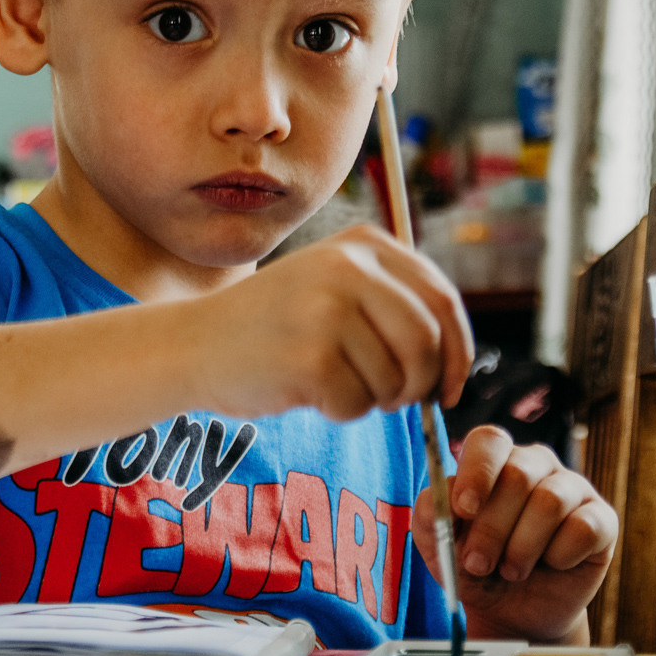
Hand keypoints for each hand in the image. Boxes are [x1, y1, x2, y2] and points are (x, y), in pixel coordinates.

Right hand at [184, 224, 473, 422]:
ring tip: (335, 382)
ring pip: (395, 379)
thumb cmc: (276, 325)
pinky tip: (307, 391)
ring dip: (374, 399)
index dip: (459, 352)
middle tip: (395, 400)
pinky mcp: (310, 355)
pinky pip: (357, 405)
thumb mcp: (336, 286)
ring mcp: (328, 309)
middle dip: (420, 385)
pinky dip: (341, 411)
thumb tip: (458, 358)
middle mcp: (349, 267)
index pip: (442, 301)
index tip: (452, 387)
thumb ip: (394, 302)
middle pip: (428, 344)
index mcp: (364, 244)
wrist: (196, 342)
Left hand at [412, 425, 616, 644]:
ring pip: (549, 502)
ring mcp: (572, 488)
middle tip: (478, 564)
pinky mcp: (602, 519)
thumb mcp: (440, 546)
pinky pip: (583, 528)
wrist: (513, 615)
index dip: (477, 472)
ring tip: (511, 570)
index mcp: (495, 461)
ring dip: (522, 547)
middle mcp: (535, 465)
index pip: (489, 440)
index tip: (464, 509)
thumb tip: (442, 492)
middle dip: (492, 528)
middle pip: (517, 476)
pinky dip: (560, 556)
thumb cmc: (476, 569)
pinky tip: (552, 566)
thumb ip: (432, 514)